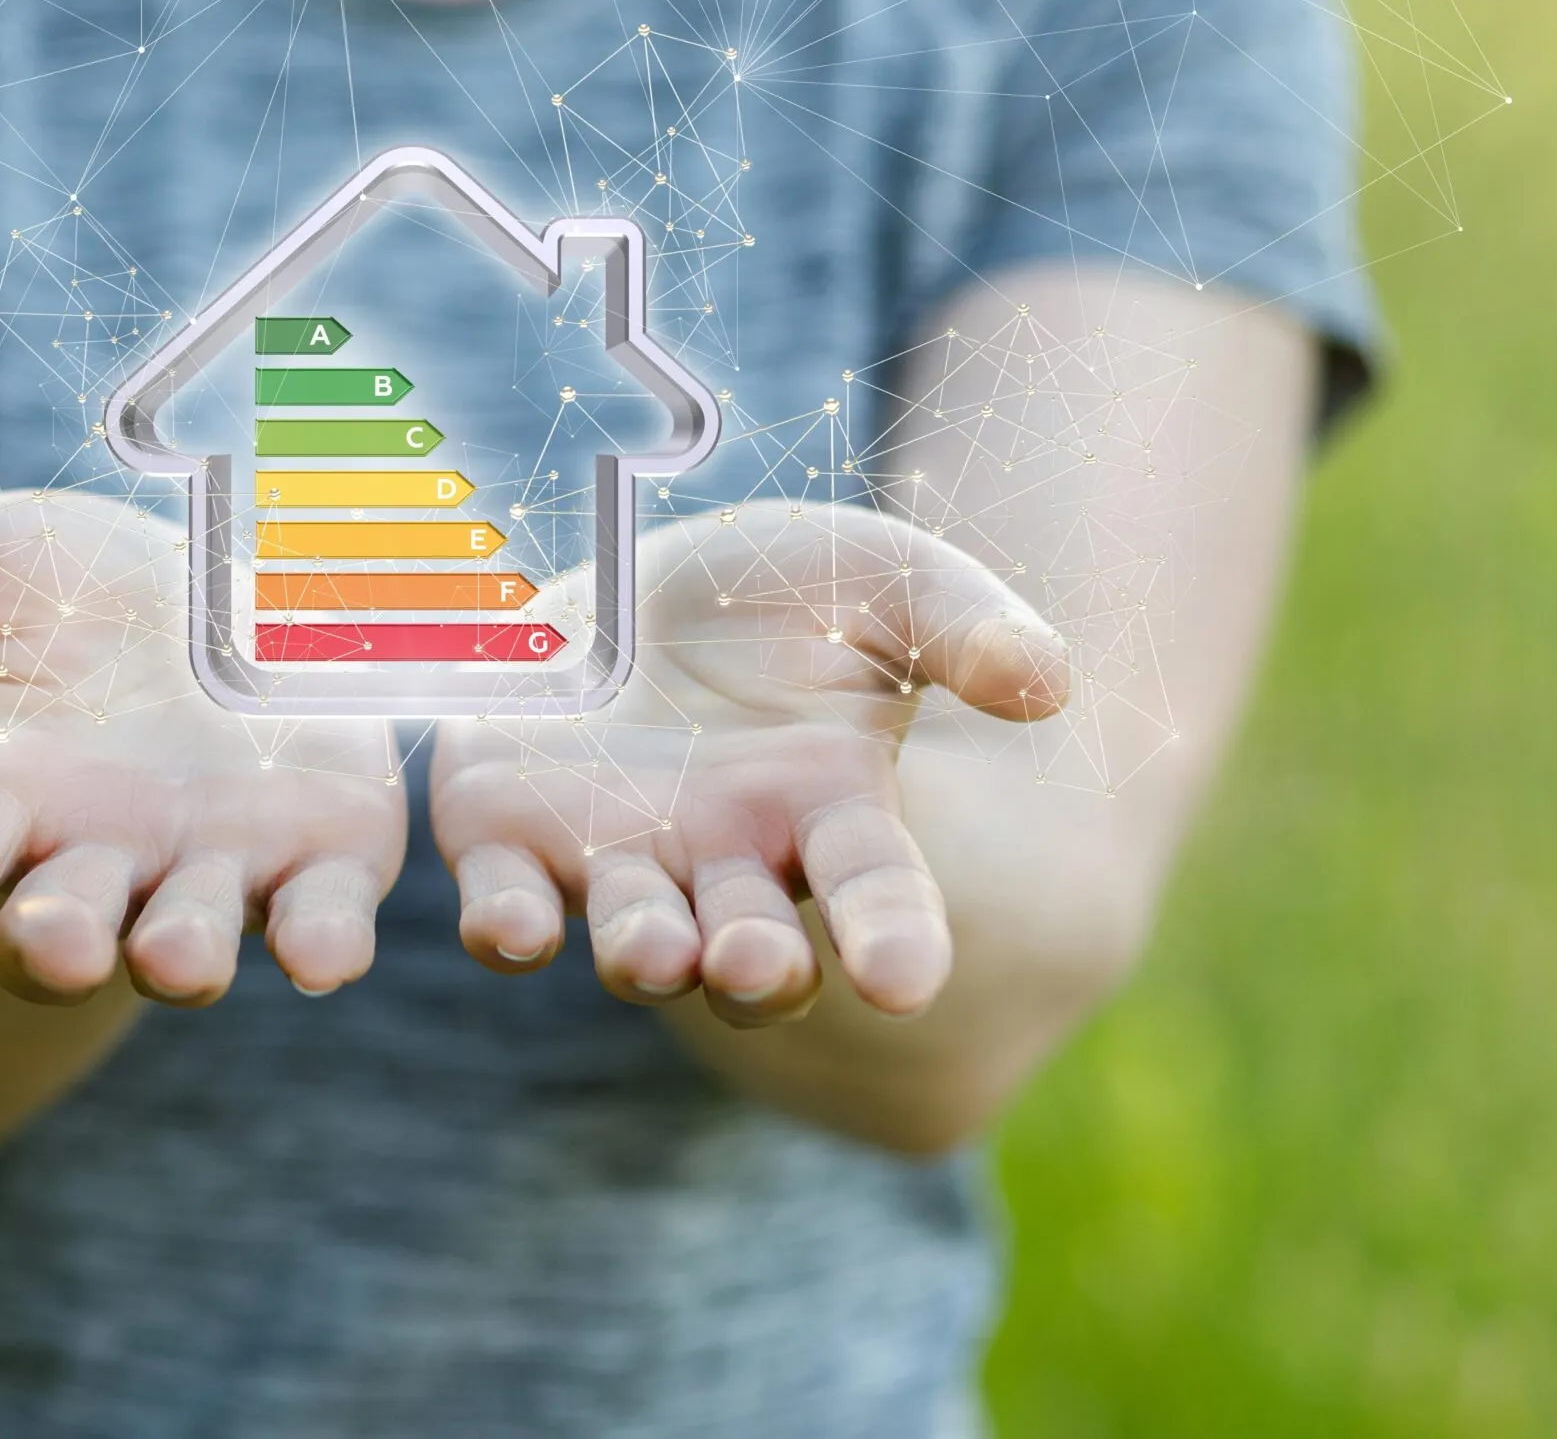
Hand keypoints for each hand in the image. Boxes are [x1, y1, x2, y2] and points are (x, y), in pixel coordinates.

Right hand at [0, 492, 405, 1005]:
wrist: (211, 581)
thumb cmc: (57, 588)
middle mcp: (94, 863)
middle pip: (56, 937)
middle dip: (53, 945)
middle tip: (55, 943)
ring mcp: (206, 870)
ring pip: (184, 943)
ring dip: (180, 956)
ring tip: (174, 954)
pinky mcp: (317, 860)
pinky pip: (319, 922)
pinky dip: (321, 942)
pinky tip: (321, 949)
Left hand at [431, 501, 1068, 1025]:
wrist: (638, 577)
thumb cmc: (785, 590)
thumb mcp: (889, 580)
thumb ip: (966, 629)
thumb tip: (1047, 683)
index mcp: (831, 814)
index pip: (878, 896)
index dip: (894, 941)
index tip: (906, 980)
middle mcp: (728, 860)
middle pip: (754, 947)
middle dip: (758, 969)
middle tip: (760, 966)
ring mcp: (620, 857)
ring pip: (638, 939)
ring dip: (646, 955)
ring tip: (658, 956)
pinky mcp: (511, 836)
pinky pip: (510, 901)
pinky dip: (509, 925)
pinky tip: (510, 929)